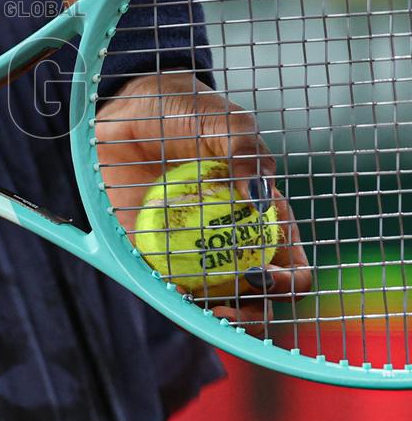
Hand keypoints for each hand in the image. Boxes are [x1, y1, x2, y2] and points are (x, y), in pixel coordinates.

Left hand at [94, 72, 311, 333]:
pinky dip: (168, 294)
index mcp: (262, 215)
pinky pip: (163, 282)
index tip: (265, 275)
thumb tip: (261, 196)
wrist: (129, 107)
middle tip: (230, 304)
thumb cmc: (187, 110)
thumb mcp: (223, 120)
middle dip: (252, 313)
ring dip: (212, 313)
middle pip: (255, 295)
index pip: (292, 265)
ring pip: (211, 298)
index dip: (289, 282)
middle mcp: (231, 239)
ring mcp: (191, 248)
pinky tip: (166, 292)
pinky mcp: (151, 249)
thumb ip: (246, 150)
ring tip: (204, 308)